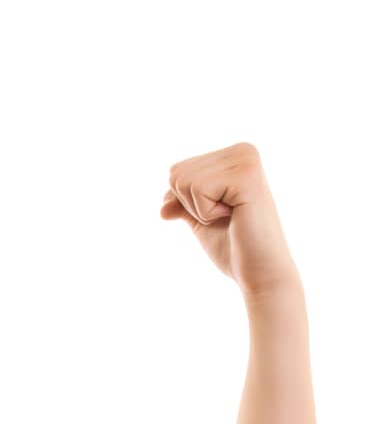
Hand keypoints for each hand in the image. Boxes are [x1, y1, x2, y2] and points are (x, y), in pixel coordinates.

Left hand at [159, 142, 300, 303]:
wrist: (260, 273)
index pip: (177, 170)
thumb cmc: (234, 248)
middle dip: (190, 206)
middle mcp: (242, 150)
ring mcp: (246, 161)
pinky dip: (206, 213)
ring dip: (199, 210)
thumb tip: (163, 204)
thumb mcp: (201, 220)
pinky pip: (197, 189)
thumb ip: (182, 204)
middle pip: (176, 173)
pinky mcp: (246, 176)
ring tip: (231, 217)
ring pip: (182, 180)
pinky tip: (235, 216)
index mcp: (233, 155)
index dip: (186, 203)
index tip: (219, 214)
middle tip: (225, 218)